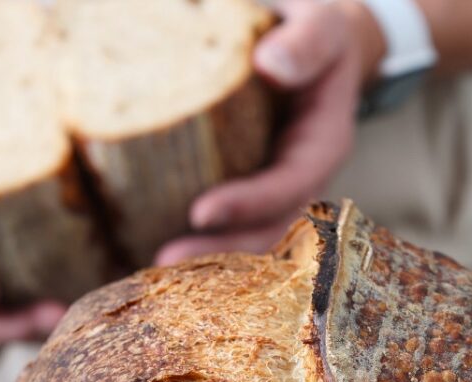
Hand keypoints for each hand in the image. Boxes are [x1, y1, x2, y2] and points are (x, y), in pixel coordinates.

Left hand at [156, 0, 384, 264]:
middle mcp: (300, 178)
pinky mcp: (246, 190)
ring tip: (154, 267)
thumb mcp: (321, 24)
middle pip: (268, 230)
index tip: (201, 212)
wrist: (313, 42)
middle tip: (165, 259)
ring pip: (246, 238)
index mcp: (322, 144)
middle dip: (220, 250)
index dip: (249, 204)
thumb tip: (272, 65)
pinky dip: (195, 240)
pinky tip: (148, 250)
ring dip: (204, 258)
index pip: (289, 185)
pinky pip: (225, 225)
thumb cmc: (313, 29)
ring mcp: (274, 190)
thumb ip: (306, 41)